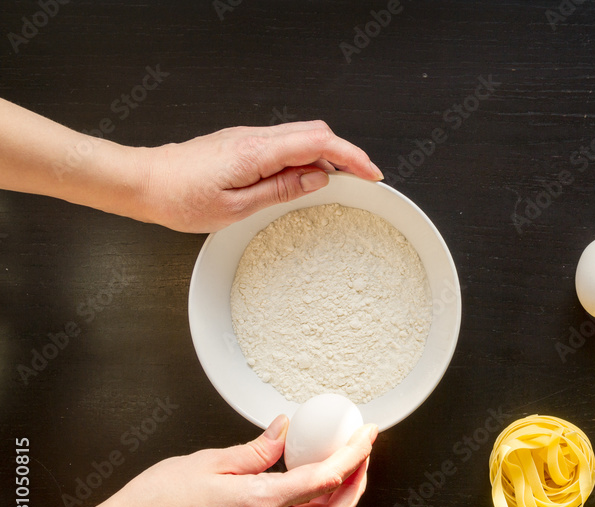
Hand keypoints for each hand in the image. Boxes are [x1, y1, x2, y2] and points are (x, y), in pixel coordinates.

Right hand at [1, 416, 376, 506]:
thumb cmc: (157, 502)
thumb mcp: (209, 462)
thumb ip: (256, 449)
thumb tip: (286, 429)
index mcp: (260, 502)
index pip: (325, 478)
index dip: (354, 454)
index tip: (368, 433)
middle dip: (359, 483)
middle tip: (363, 452)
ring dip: (342, 499)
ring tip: (346, 467)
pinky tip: (312, 488)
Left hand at [134, 120, 383, 232]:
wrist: (143, 183)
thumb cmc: (180, 198)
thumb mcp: (236, 207)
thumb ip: (281, 190)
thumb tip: (317, 177)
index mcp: (257, 152)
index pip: (319, 142)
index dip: (352, 156)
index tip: (371, 173)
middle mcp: (254, 137)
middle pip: (315, 132)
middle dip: (345, 153)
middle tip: (362, 179)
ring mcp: (247, 138)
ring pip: (300, 136)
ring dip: (325, 155)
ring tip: (337, 182)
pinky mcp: (241, 144)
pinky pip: (283, 144)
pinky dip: (304, 157)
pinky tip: (304, 178)